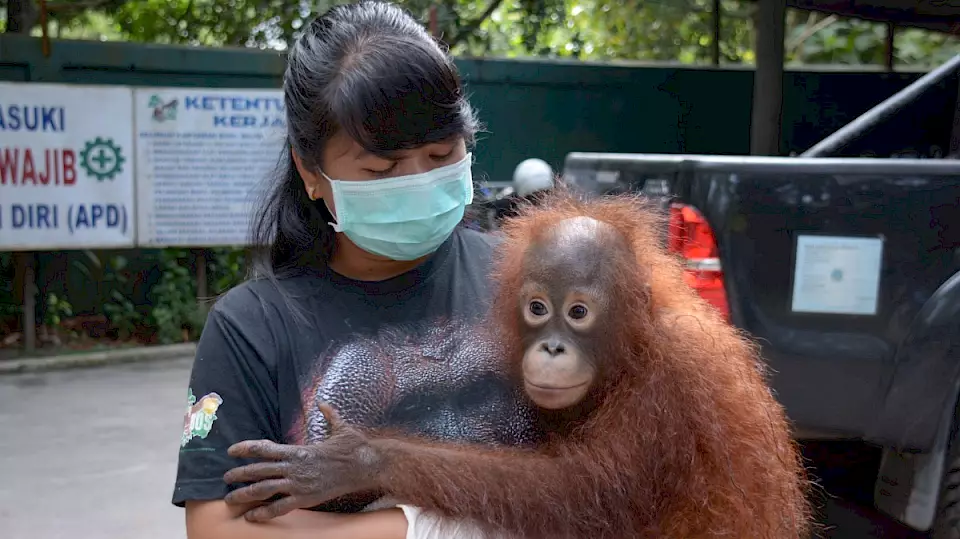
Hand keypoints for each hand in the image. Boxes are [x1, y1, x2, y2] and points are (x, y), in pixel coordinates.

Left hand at [223, 403, 381, 521]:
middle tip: (225, 477)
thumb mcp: (340, 427)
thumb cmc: (353, 446)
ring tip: (230, 499)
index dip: (245, 448)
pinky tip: (252, 517)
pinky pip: (280, 507)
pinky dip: (264, 513)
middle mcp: (294, 466)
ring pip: (264, 489)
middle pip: (258, 470)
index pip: (264, 448)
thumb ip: (329, 415)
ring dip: (245, 494)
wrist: (364, 465)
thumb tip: (324, 403)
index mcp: (298, 450)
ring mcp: (298, 483)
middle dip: (238, 474)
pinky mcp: (306, 498)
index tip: (231, 450)